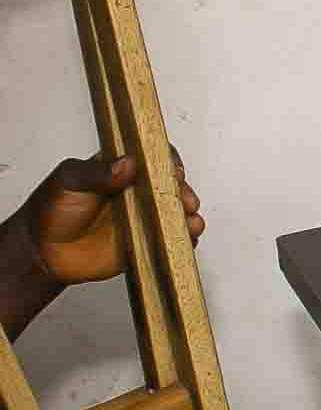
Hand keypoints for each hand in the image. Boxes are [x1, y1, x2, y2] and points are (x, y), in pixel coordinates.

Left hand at [17, 151, 202, 287]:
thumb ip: (97, 172)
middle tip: (183, 199)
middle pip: (174, 184)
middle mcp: (137, 190)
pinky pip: (174, 238)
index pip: (154, 157)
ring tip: (189, 221)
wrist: (43, 252)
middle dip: (185, 191)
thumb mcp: (69, 181)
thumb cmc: (51, 211)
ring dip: (190, 215)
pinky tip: (186, 236)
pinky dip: (186, 238)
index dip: (168, 162)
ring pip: (179, 211)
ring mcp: (144, 215)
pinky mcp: (147, 240)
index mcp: (120, 169)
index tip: (173, 171)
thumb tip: (127, 163)